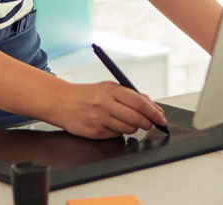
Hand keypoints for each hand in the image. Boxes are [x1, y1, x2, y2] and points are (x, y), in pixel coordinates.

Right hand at [47, 82, 165, 138]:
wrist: (61, 102)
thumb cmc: (88, 95)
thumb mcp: (108, 88)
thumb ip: (130, 95)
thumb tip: (153, 107)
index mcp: (111, 89)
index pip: (139, 102)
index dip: (154, 112)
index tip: (161, 118)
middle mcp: (105, 104)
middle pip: (136, 118)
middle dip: (148, 123)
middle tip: (150, 123)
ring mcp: (99, 119)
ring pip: (128, 129)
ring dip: (133, 128)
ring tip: (125, 121)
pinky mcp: (95, 132)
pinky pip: (116, 135)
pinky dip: (119, 132)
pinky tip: (111, 124)